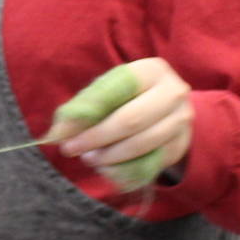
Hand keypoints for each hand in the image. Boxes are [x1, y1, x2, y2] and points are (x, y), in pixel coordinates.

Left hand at [51, 57, 192, 187]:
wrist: (167, 110)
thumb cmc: (127, 98)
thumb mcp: (105, 93)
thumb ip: (81, 109)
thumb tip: (56, 134)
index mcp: (151, 70)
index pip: (115, 91)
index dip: (86, 114)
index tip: (62, 134)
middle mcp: (173, 92)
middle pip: (130, 120)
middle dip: (96, 138)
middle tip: (71, 150)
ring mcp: (182, 120)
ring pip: (142, 144)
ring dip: (109, 156)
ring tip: (88, 158)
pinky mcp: (181, 145)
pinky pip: (150, 162)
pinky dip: (123, 168)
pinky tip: (107, 167)